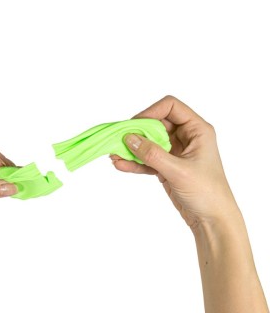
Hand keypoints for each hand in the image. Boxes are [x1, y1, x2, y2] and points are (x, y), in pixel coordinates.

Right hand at [111, 95, 238, 228]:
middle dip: (136, 131)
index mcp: (197, 130)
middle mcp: (186, 136)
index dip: (151, 112)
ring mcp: (175, 151)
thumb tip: (129, 138)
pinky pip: (147, 158)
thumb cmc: (207, 192)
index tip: (134, 124)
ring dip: (132, 147)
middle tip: (119, 139)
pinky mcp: (166, 166)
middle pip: (156, 123)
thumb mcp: (178, 171)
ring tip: (114, 154)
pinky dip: (134, 161)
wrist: (213, 221)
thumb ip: (152, 154)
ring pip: (149, 141)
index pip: (171, 107)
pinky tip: (120, 165)